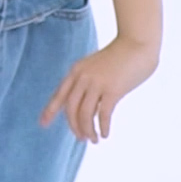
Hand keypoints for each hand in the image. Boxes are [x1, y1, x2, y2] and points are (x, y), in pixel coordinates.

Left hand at [40, 34, 159, 142]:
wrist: (138, 42)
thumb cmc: (121, 55)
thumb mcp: (97, 67)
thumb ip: (90, 84)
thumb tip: (91, 110)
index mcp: (76, 70)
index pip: (60, 94)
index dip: (50, 110)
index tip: (43, 124)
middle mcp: (83, 77)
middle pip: (71, 109)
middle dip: (74, 127)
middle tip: (81, 138)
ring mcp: (97, 83)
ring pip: (85, 115)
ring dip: (88, 131)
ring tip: (93, 140)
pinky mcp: (113, 90)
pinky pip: (103, 115)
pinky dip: (103, 127)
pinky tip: (105, 134)